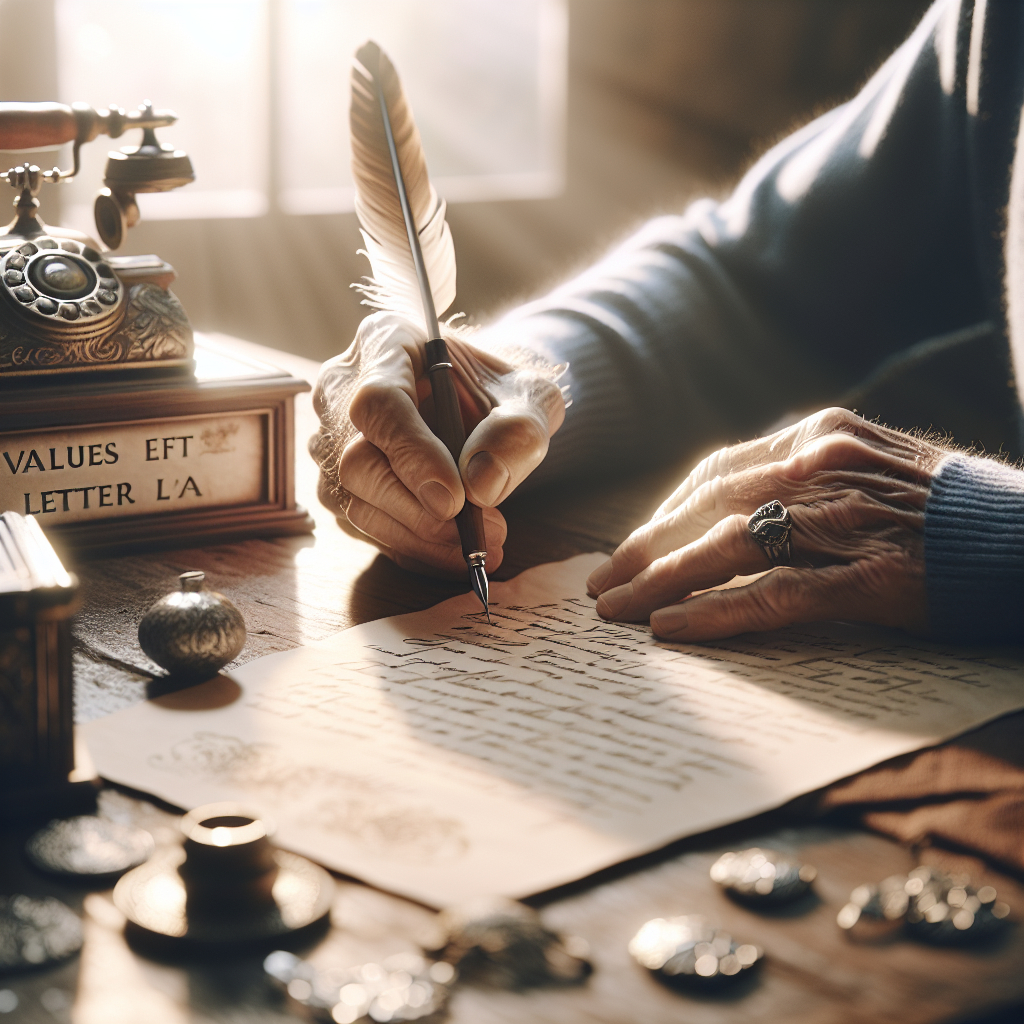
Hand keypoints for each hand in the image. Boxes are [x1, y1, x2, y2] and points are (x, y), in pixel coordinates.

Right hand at [310, 312, 565, 575]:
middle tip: (477, 531)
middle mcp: (342, 389)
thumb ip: (517, 432)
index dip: (413, 455)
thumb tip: (482, 486)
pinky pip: (366, 528)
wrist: (482, 405)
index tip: (455, 500)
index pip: (379, 401)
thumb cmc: (499, 391)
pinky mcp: (339, 485)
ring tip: (483, 543)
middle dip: (419, 509)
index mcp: (384, 342)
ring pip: (356, 503)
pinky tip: (454, 549)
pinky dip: (413, 547)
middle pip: (357, 462)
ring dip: (420, 536)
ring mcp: (333, 441)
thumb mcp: (529, 397)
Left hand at [586, 408, 949, 640]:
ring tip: (617, 613)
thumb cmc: (944, 510)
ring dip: (662, 582)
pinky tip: (673, 629)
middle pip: (709, 507)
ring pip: (729, 547)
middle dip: (644, 549)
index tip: (628, 549)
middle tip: (602, 587)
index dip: (662, 516)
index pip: (715, 474)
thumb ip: (800, 481)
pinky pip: (776, 594)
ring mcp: (848, 517)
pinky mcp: (872, 573)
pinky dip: (717, 612)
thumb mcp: (866, 469)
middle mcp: (823, 464)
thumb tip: (722, 519)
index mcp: (818, 434)